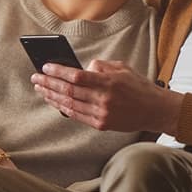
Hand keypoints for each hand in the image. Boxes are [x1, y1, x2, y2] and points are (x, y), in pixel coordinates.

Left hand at [31, 60, 182, 133]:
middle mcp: (103, 99)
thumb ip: (101, 67)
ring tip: (40, 89)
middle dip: (49, 84)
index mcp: (108, 82)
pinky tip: (54, 101)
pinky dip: (63, 108)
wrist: (155, 110)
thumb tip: (81, 69)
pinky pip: (77, 116)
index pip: (76, 76)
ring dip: (52, 96)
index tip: (45, 67)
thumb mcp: (122, 68)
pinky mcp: (101, 124)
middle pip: (68, 91)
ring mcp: (102, 114)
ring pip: (69, 105)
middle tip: (36, 78)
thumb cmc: (138, 86)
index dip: (58, 71)